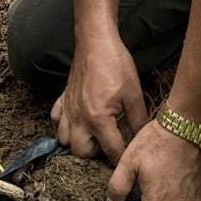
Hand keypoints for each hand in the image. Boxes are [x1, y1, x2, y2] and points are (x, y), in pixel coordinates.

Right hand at [50, 31, 149, 161]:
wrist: (95, 41)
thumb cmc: (116, 65)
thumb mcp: (134, 94)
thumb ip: (139, 120)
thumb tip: (145, 137)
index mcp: (98, 119)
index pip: (111, 150)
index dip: (122, 158)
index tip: (129, 159)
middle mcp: (79, 119)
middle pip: (81, 152)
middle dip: (95, 153)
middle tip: (109, 143)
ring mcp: (67, 109)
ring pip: (64, 139)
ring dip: (78, 141)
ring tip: (93, 134)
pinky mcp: (62, 99)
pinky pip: (56, 120)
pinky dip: (64, 123)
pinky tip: (77, 118)